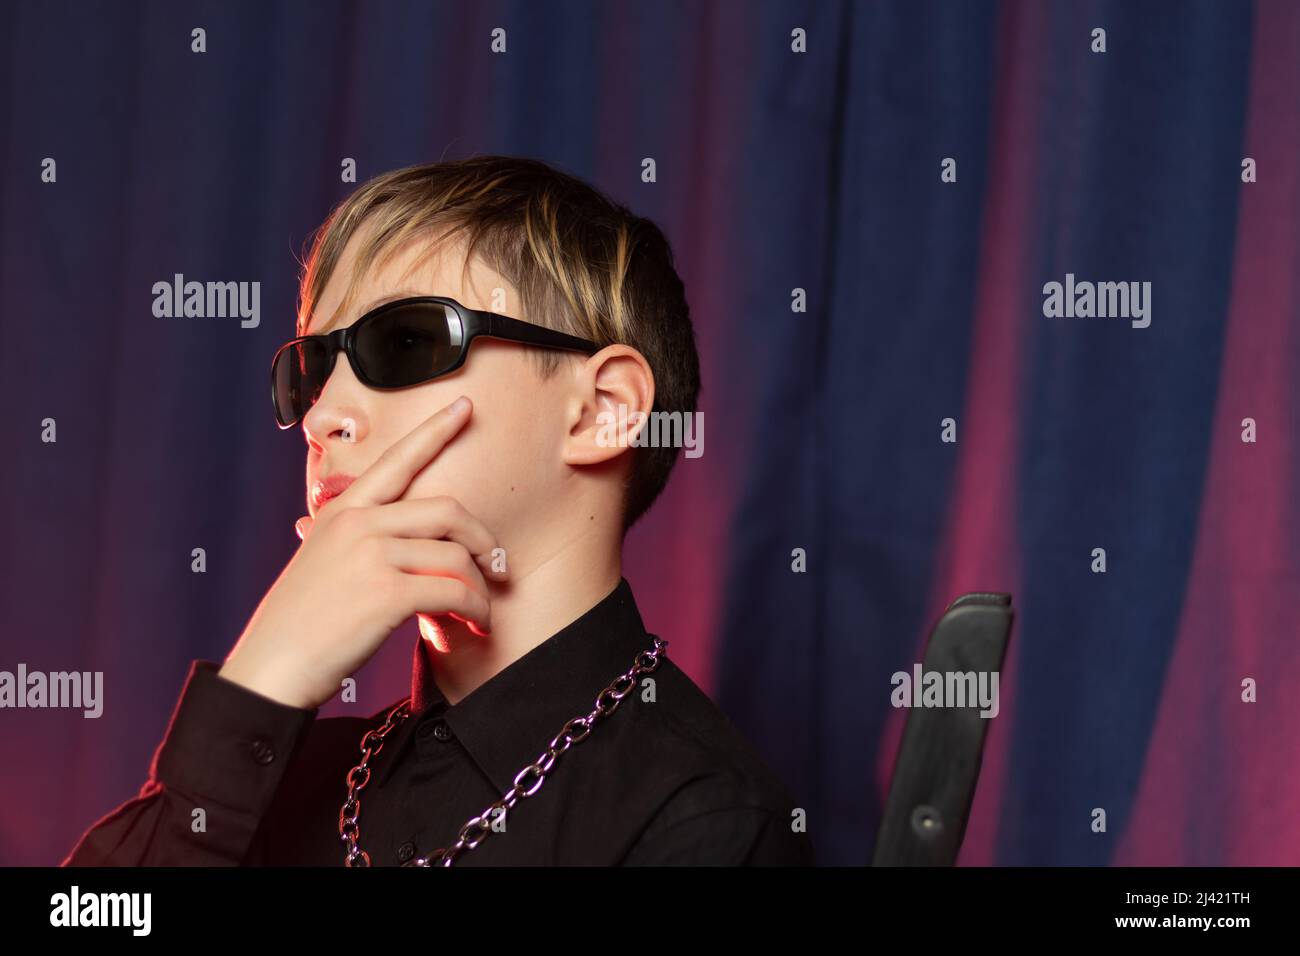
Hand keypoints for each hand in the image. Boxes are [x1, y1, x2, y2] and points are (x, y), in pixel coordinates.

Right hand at [218, 396, 505, 709]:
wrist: (270, 668)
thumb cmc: (298, 624)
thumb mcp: (320, 561)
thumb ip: (356, 540)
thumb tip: (399, 542)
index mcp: (342, 510)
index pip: (397, 459)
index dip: (436, 430)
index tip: (465, 407)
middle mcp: (358, 523)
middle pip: (447, 509)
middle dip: (482, 537)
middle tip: (497, 565)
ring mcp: (371, 556)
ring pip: (455, 556)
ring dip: (480, 588)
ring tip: (481, 611)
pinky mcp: (386, 594)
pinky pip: (453, 592)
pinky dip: (475, 610)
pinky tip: (475, 625)